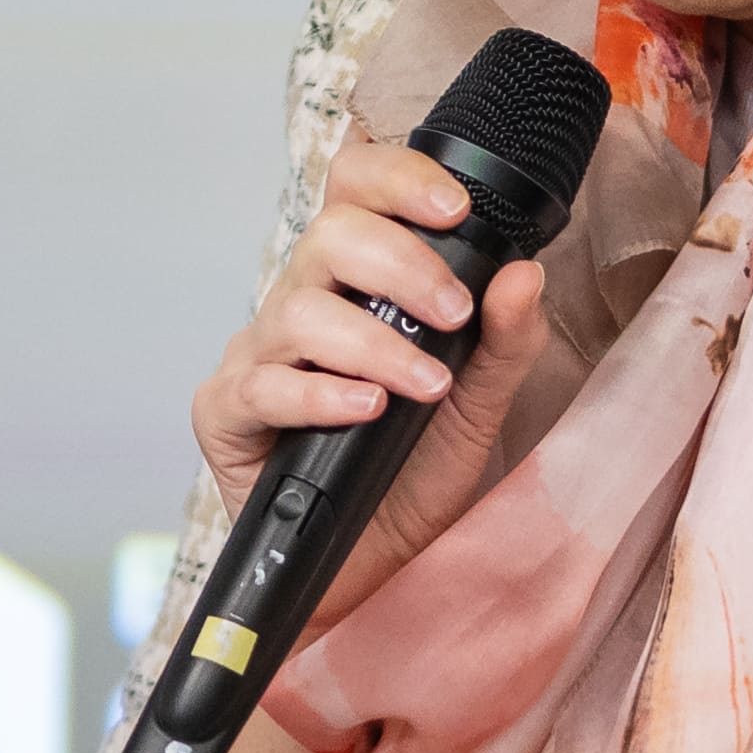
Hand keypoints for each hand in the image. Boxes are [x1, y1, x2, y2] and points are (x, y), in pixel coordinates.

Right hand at [187, 140, 557, 629]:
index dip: (397, 179)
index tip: (455, 209)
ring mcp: (258, 356)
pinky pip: (263, 385)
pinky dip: (320, 394)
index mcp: (356, 284)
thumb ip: (507, 341)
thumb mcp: (478, 408)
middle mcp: (301, 306)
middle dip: (401, 265)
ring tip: (424, 387)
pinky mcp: (227, 414)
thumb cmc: (412, 479)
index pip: (356, 191)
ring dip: (373, 346)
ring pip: (299, 311)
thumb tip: (526, 273)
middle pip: (328, 235)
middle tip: (454, 315)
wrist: (372, 572)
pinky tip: (365, 412)